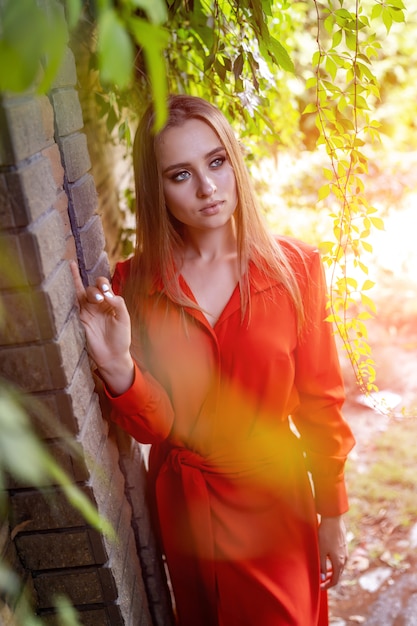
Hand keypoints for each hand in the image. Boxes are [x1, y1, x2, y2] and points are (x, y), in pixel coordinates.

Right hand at [70, 261, 133, 394]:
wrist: (112, 356)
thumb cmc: (121, 338)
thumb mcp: (124, 318)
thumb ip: (118, 303)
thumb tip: (106, 292)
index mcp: (109, 302)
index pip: (103, 286)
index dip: (103, 284)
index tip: (106, 292)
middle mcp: (96, 305)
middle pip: (91, 288)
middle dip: (95, 290)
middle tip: (100, 299)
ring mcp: (86, 312)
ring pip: (79, 293)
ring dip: (82, 290)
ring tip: (96, 299)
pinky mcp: (77, 319)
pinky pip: (71, 305)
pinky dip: (67, 294)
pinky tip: (64, 282)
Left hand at [318, 515, 347, 588]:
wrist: (333, 519)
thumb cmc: (325, 535)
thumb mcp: (321, 551)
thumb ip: (322, 565)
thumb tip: (322, 577)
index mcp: (339, 562)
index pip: (335, 580)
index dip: (327, 585)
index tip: (320, 587)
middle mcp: (344, 559)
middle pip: (338, 575)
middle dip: (329, 580)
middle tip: (321, 582)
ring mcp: (345, 552)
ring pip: (339, 567)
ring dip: (332, 572)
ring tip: (323, 574)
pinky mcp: (344, 547)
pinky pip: (340, 560)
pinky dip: (334, 565)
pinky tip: (327, 561)